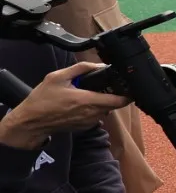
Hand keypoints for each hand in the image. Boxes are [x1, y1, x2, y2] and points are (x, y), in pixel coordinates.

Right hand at [0, 63, 129, 149]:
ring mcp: (88, 122)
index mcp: (87, 101)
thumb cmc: (41, 100)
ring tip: (89, 93)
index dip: (128, 93)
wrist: (30, 122)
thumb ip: (81, 68)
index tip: (129, 85)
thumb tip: (100, 65)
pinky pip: (96, 116)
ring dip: (103, 102)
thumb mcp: (57, 77)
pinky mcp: (84, 127)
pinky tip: (81, 103)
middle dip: (114, 94)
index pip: (119, 101)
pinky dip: (94, 109)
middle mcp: (91, 114)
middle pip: (115, 105)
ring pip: (106, 110)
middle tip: (106, 85)